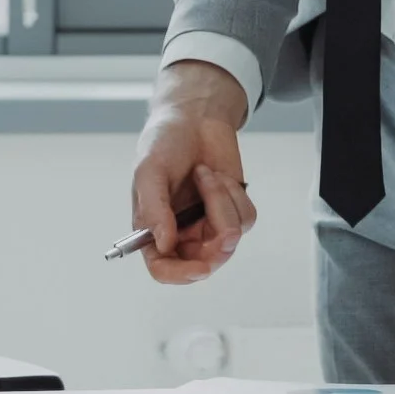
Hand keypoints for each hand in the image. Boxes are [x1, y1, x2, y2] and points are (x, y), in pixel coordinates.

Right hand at [129, 61, 255, 284]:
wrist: (194, 118)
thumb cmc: (164, 143)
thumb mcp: (148, 171)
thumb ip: (153, 209)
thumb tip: (163, 244)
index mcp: (154, 231)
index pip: (164, 269)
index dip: (180, 275)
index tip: (200, 268)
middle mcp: (182, 234)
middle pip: (204, 262)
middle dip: (215, 238)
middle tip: (216, 207)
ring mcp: (209, 225)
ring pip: (229, 237)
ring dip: (221, 201)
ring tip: (205, 173)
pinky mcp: (233, 212)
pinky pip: (245, 219)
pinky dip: (234, 194)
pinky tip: (218, 176)